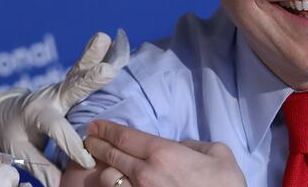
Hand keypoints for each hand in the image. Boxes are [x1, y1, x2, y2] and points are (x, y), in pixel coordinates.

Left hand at [0, 30, 129, 186]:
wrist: (4, 114)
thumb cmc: (13, 134)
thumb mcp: (20, 152)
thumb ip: (41, 167)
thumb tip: (59, 184)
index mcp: (37, 115)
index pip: (58, 130)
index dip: (72, 146)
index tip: (87, 160)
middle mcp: (50, 97)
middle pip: (72, 88)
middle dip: (90, 80)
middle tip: (106, 71)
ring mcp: (60, 87)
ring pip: (78, 71)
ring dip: (93, 56)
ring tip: (105, 39)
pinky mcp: (68, 84)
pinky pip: (82, 68)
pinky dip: (95, 54)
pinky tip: (109, 41)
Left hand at [84, 120, 246, 186]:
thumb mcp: (219, 155)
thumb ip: (197, 145)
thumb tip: (184, 147)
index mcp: (163, 153)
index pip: (125, 137)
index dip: (106, 130)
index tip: (96, 126)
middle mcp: (145, 173)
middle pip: (111, 155)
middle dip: (97, 145)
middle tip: (88, 139)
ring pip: (107, 179)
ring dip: (102, 169)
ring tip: (99, 165)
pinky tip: (112, 183)